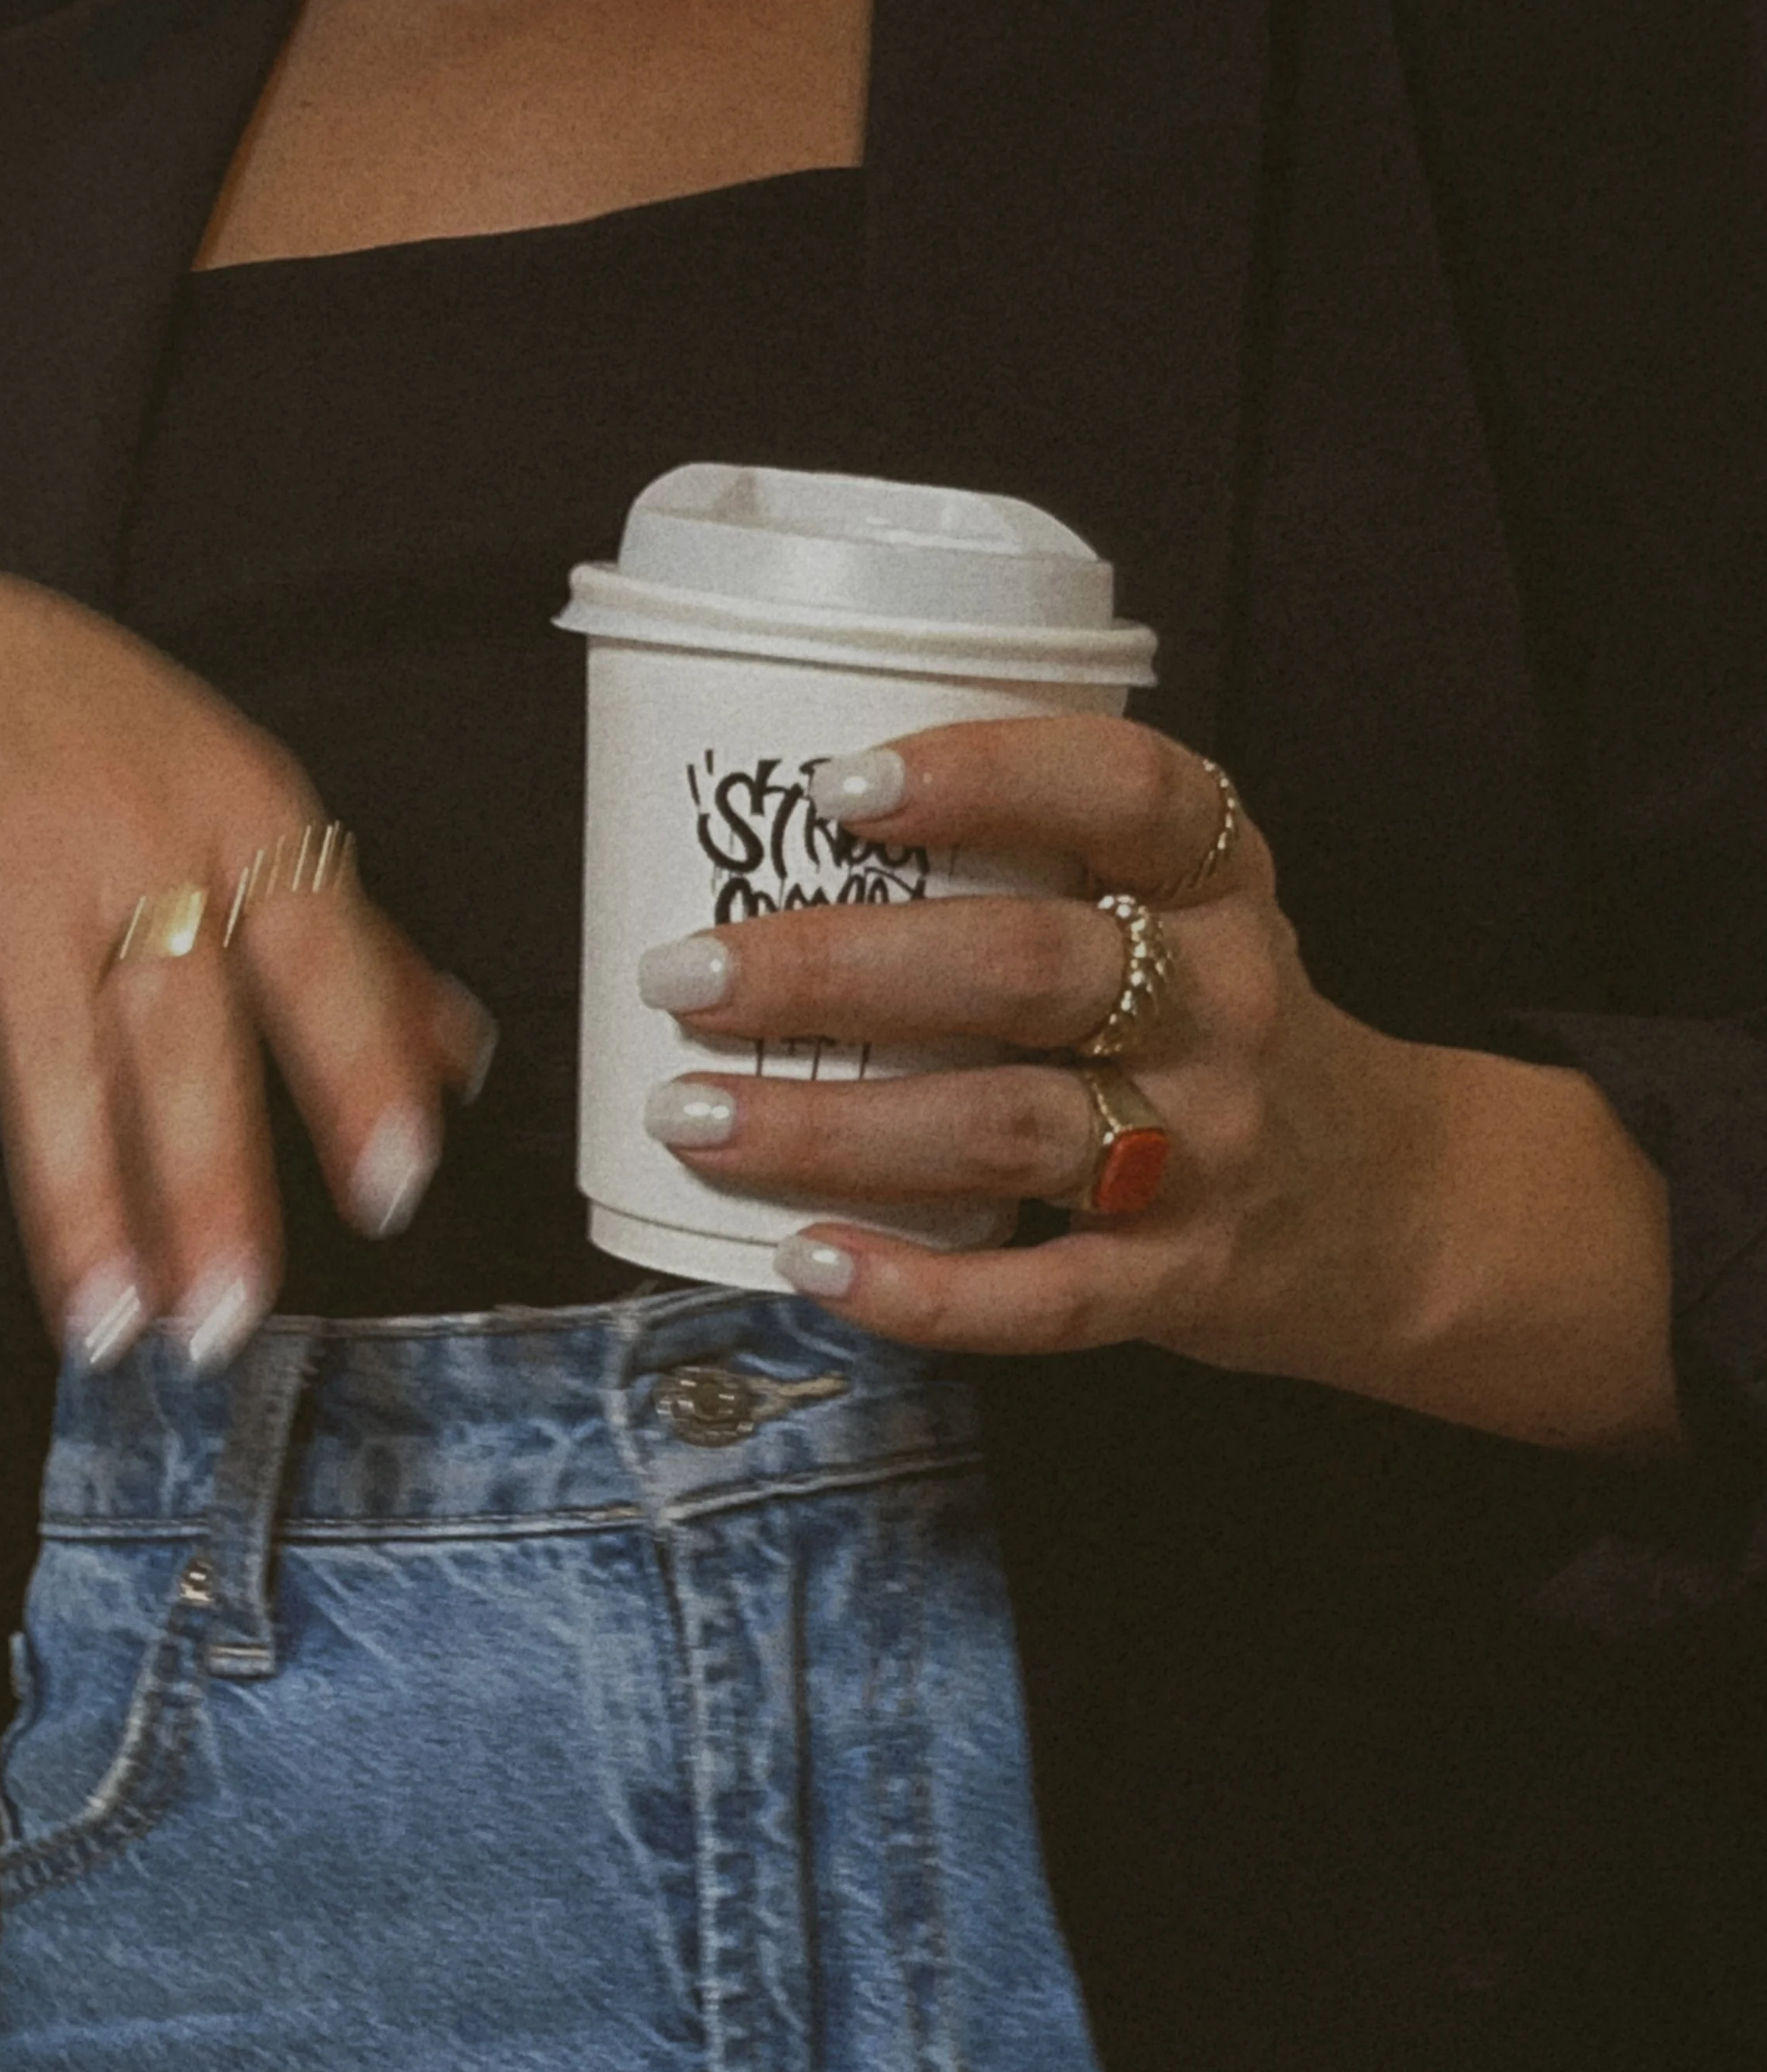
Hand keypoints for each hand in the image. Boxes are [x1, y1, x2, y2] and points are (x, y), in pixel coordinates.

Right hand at [0, 562, 493, 1365]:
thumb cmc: (108, 733)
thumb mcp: (247, 801)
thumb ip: (353, 938)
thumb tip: (458, 1057)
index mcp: (244, 815)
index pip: (323, 955)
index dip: (364, 1070)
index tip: (397, 1183)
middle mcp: (134, 836)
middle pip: (181, 1031)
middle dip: (208, 1182)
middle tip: (229, 1313)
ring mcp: (12, 862)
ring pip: (51, 1053)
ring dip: (78, 1200)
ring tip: (109, 1321)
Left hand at [637, 714, 1678, 1451]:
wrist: (1382, 1202)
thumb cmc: (1219, 1031)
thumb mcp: (1188, 912)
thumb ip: (1050, 867)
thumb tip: (781, 834)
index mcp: (1219, 886)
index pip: (1127, 793)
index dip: (985, 774)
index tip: (836, 786)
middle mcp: (1222, 1007)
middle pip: (1025, 970)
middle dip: (838, 969)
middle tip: (690, 973)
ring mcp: (1207, 1151)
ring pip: (1008, 1130)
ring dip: (835, 1127)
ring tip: (693, 1115)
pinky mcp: (1179, 1282)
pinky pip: (1042, 1297)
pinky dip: (917, 1290)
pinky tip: (808, 1261)